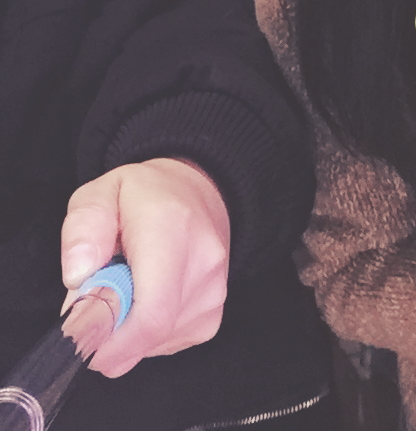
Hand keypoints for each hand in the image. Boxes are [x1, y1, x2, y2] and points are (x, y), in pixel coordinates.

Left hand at [60, 158, 230, 376]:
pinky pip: (165, 344)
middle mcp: (203, 263)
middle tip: (97, 299)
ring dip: (127, 331)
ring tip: (127, 288)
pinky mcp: (212, 316)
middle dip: (109, 333)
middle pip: (147, 335)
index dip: (110, 342)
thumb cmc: (145, 195)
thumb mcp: (101, 192)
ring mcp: (213, 294)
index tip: (82, 337)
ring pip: (152, 345)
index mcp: (172, 228)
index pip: (151, 314)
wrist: (196, 194)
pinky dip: (145, 335)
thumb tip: (79, 276)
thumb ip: (84, 228)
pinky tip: (146, 298)